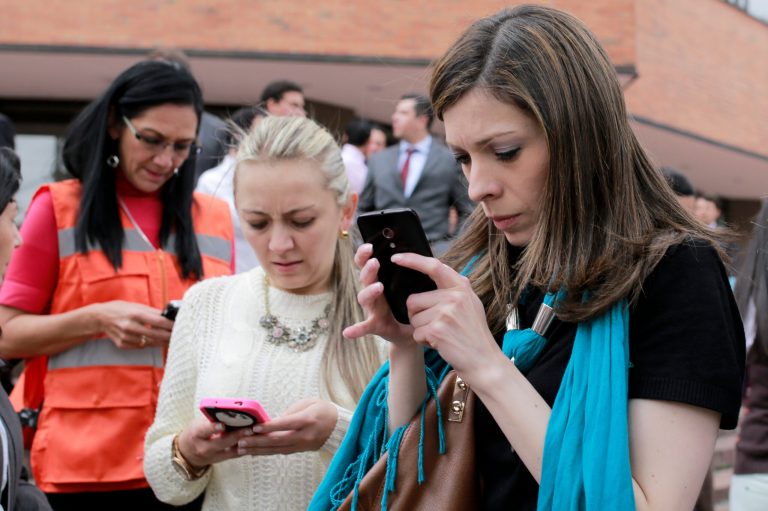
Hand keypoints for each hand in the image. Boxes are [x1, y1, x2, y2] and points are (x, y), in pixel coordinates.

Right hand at [89, 300, 173, 348]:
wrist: (100, 317)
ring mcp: (126, 337)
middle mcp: (130, 326)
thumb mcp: (137, 306)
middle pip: (156, 335)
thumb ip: (152, 312)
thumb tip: (168, 317)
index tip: (179, 326)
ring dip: (161, 342)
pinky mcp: (122, 344)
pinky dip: (148, 344)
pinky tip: (154, 341)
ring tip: (169, 340)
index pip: (158, 322)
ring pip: (149, 343)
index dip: (170, 325)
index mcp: (136, 314)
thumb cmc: (121, 309)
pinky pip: (140, 346)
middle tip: (177, 336)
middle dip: (169, 336)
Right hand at [176, 418, 252, 467]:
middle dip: (237, 435)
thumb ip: (212, 420)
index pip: (205, 430)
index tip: (223, 424)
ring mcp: (212, 457)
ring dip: (244, 443)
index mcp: (196, 434)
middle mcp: (204, 448)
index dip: (214, 427)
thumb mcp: (197, 424)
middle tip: (250, 428)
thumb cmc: (194, 433)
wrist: (185, 453)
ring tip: (256, 435)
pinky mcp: (219, 461)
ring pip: (231, 451)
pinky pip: (234, 455)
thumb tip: (231, 412)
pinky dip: (244, 448)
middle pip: (222, 442)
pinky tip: (253, 442)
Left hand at [235, 399, 337, 455]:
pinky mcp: (299, 450)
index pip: (286, 424)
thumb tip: (272, 422)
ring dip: (258, 449)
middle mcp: (304, 435)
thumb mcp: (309, 403)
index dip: (270, 427)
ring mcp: (302, 445)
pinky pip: (280, 452)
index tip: (255, 427)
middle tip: (241, 441)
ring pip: (276, 449)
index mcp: (308, 420)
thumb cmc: (323, 410)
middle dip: (258, 441)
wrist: (339, 427)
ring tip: (241, 449)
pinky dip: (266, 452)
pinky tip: (253, 452)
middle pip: (278, 440)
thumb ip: (291, 412)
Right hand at [342, 244, 414, 345]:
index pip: (367, 263)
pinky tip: (347, 332)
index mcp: (379, 280)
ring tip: (379, 287)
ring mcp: (372, 308)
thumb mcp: (407, 285)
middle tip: (375, 262)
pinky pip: (364, 327)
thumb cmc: (405, 304)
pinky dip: (356, 329)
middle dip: (368, 269)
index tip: (369, 246)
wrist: (409, 329)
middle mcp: (372, 293)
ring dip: (369, 292)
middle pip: (364, 278)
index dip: (364, 254)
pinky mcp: (374, 324)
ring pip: (364, 298)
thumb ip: (407, 270)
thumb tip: (414, 250)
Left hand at [393, 253, 504, 383]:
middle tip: (438, 326)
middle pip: (414, 300)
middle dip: (418, 315)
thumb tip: (434, 270)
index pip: (433, 266)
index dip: (412, 260)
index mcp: (461, 287)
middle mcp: (454, 297)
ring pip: (413, 318)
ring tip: (442, 335)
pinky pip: (416, 333)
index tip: (396, 257)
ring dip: (422, 330)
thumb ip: (454, 289)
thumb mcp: (470, 304)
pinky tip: (440, 343)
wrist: (484, 361)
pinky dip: (424, 341)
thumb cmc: (474, 334)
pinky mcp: (437, 329)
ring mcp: (445, 313)